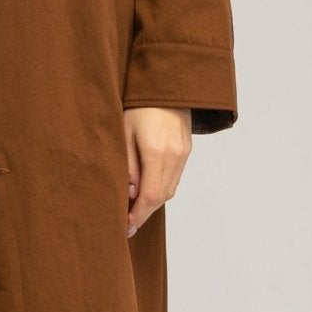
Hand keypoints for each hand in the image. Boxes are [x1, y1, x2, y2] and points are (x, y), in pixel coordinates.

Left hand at [122, 106, 191, 236]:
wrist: (167, 83)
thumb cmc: (139, 105)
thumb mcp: (124, 133)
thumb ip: (128, 165)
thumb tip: (132, 194)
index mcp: (157, 152)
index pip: (149, 196)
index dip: (137, 215)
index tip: (125, 227)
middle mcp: (174, 156)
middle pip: (161, 197)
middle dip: (144, 213)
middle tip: (127, 223)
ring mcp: (183, 153)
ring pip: (170, 190)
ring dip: (153, 202)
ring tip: (135, 209)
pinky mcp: (186, 150)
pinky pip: (174, 178)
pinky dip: (161, 188)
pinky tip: (147, 190)